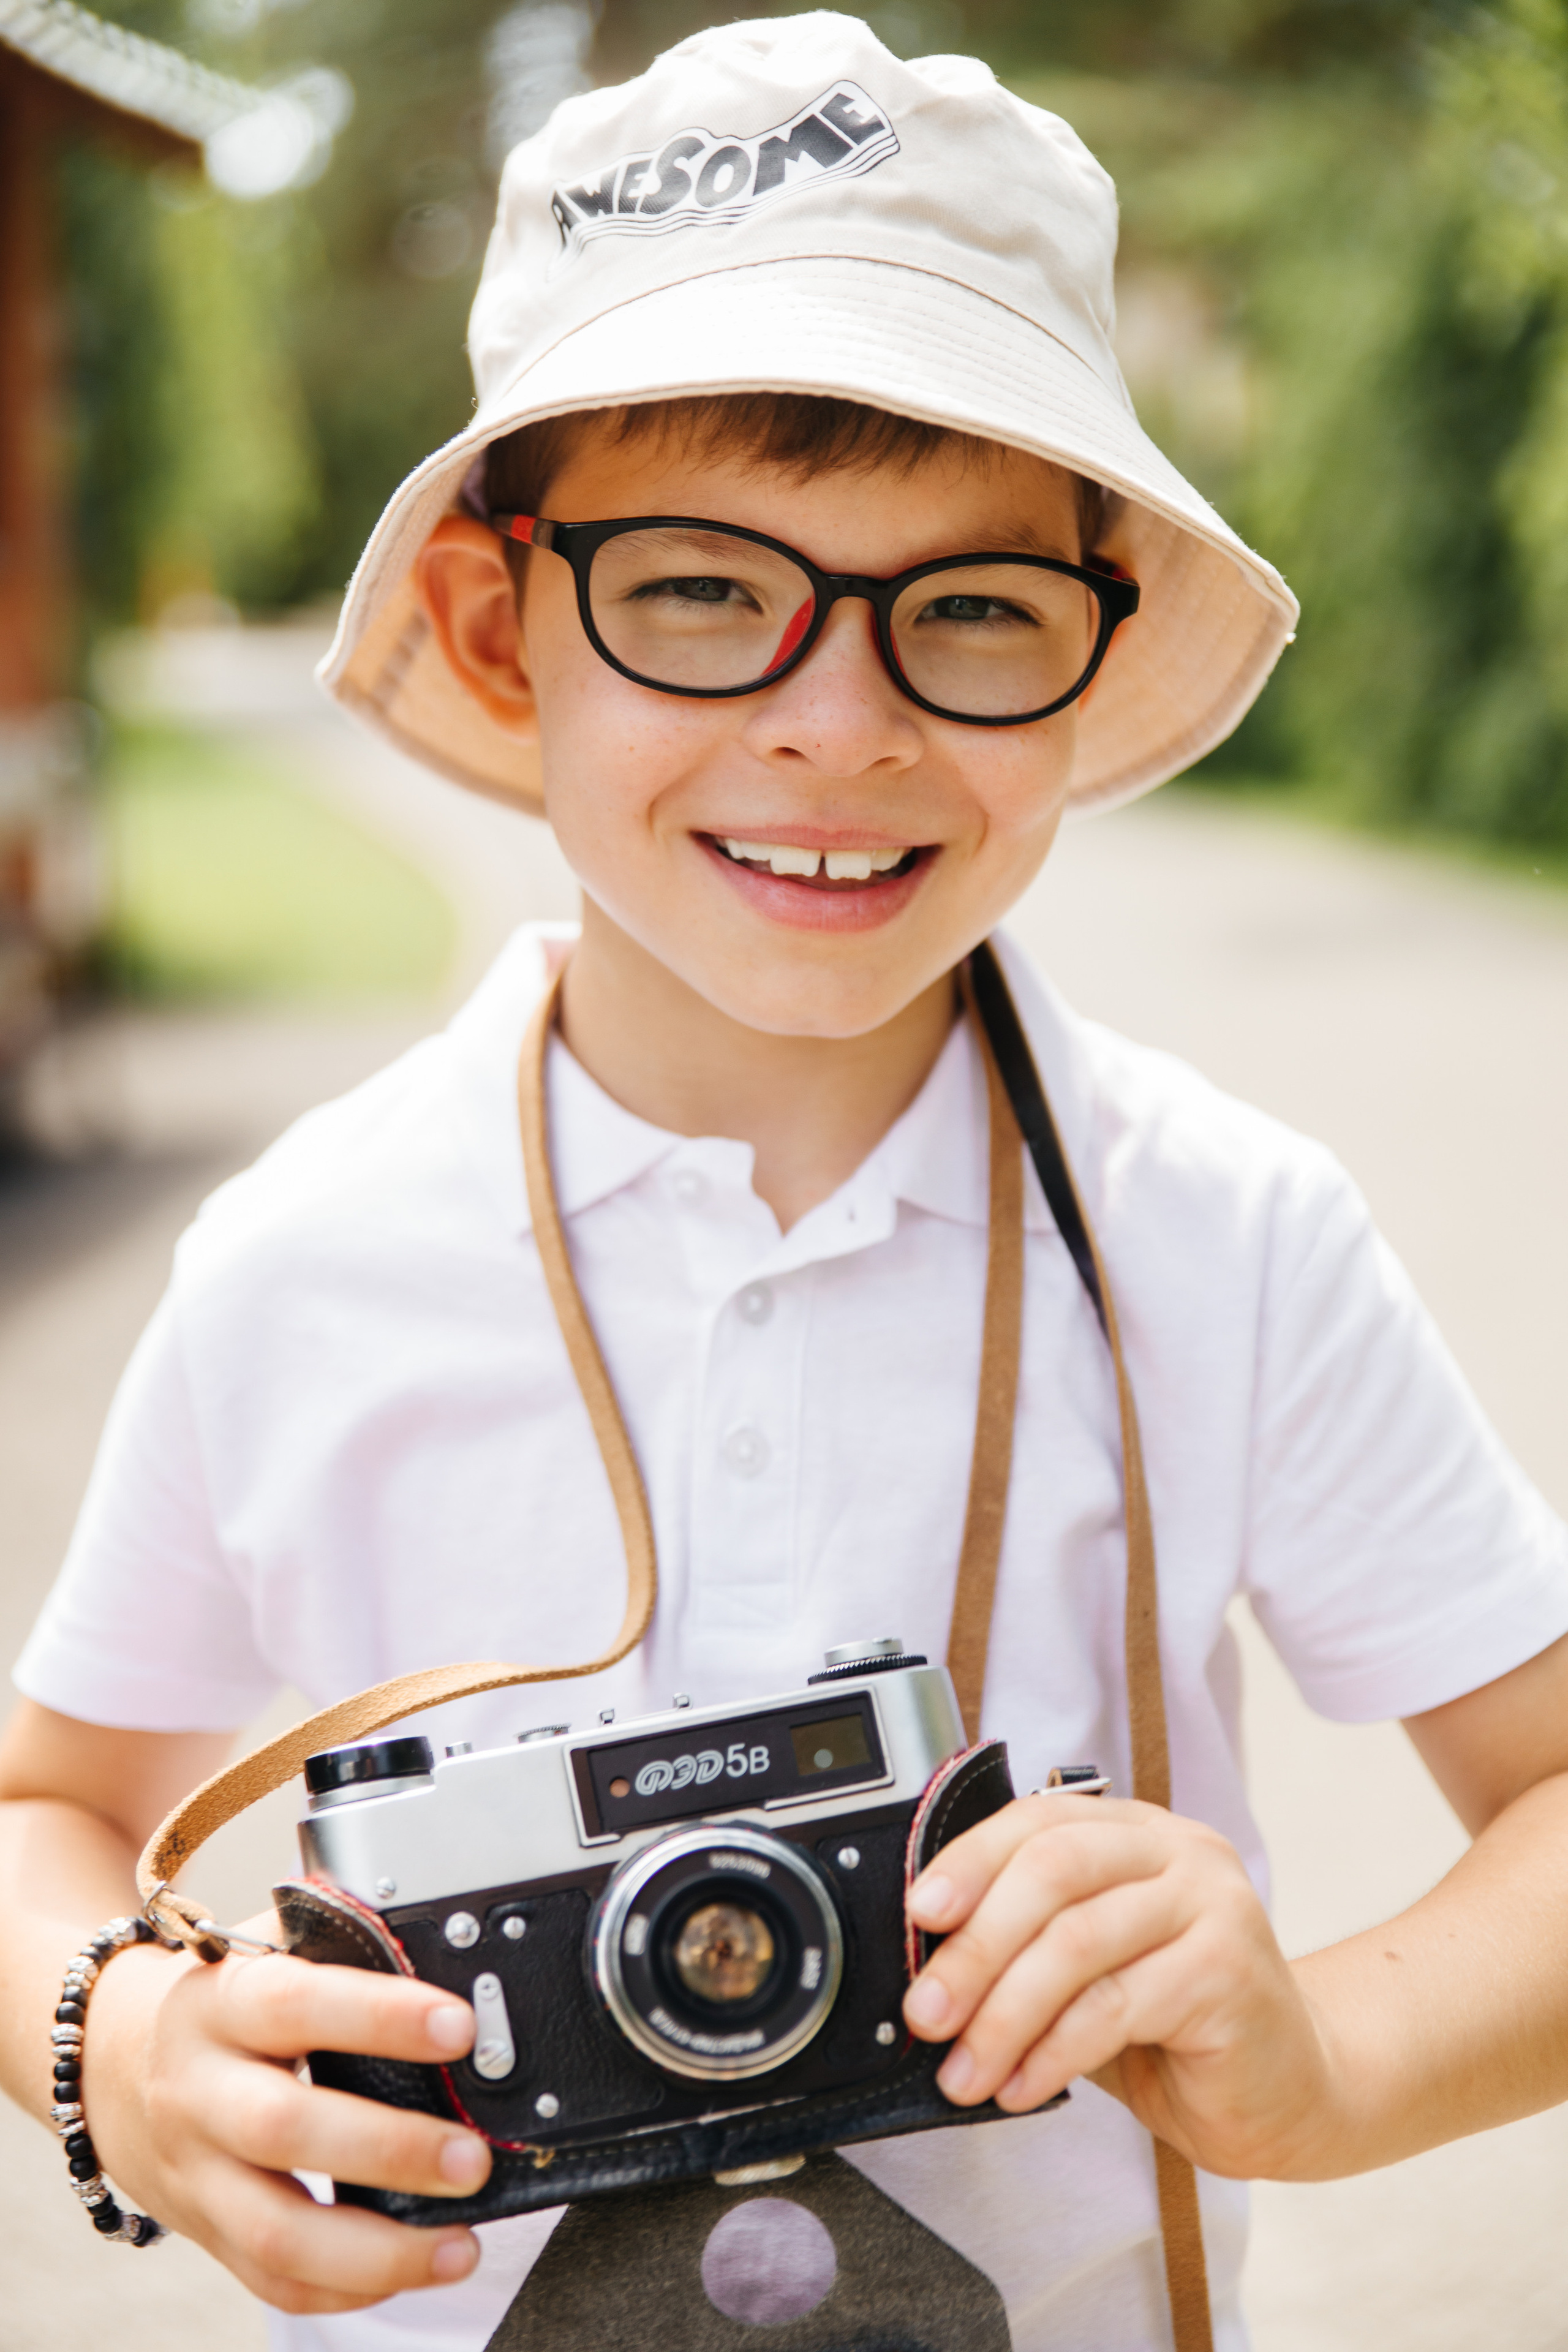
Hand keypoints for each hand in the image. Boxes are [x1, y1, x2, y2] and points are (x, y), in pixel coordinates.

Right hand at [82, 1916, 492, 2313]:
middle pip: (283, 2129)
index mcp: (222, 2003)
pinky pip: (274, 2281)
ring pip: (276, 2233)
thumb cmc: (227, 2002)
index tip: (459, 2029)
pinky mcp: (206, 2233)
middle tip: (471, 2158)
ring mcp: (196, 2173)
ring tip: (461, 2244)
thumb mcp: (269, 1954)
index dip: (379, 2016)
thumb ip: (344, 1950)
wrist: (113, 2064)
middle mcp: (199, 2091)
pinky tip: (414, 2270)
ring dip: (378, 2250)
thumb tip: (448, 1960)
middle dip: (389, 2150)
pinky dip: (349, 2288)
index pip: (297, 2003)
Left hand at [902, 1793, 1332, 2178]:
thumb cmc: (1181, 2028)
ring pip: (1075, 1943)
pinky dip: (1052, 2052)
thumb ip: (1033, 1947)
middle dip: (975, 1946)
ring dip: (1003, 2014)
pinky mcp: (1227, 1973)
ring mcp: (1211, 1906)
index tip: (919, 1915)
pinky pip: (1113, 2007)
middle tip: (928, 2010)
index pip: (1037, 1821)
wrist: (1292, 2089)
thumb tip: (932, 1965)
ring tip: (965, 2069)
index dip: (969, 1862)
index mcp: (1139, 1833)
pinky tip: (1022, 2087)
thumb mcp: (1094, 1971)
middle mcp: (1180, 1853)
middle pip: (1051, 1872)